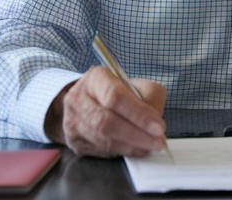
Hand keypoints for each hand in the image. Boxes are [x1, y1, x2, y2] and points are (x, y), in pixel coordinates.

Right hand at [44, 66, 167, 156]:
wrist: (88, 102)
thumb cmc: (116, 93)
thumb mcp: (135, 85)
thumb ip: (150, 96)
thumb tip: (156, 121)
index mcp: (95, 78)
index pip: (115, 97)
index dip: (139, 114)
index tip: (159, 127)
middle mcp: (78, 99)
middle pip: (107, 122)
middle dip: (137, 134)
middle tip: (158, 141)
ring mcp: (73, 122)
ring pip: (104, 139)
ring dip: (132, 145)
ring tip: (151, 146)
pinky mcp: (75, 142)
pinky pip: (101, 151)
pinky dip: (123, 152)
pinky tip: (136, 149)